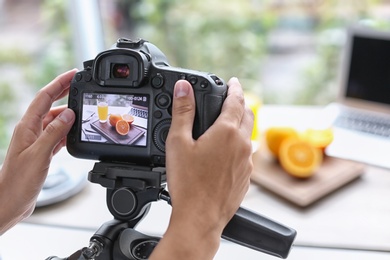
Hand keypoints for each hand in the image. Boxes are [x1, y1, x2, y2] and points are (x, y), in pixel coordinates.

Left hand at [0, 69, 76, 234]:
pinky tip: (75, 131)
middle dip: (64, 92)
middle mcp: (31, 131)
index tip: (73, 74)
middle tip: (80, 84)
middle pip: (49, 105)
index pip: (44, 97)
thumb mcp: (39, 154)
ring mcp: (36, 141)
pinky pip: (56, 135)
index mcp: (27, 127)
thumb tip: (68, 114)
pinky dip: (67, 131)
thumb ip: (54, 132)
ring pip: (54, 120)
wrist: (10, 202)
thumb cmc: (18, 181)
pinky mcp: (41, 152)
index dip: (59, 83)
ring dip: (67, 113)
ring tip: (82, 108)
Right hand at [150, 78, 253, 259]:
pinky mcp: (246, 178)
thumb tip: (184, 87)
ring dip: (240, 125)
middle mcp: (242, 145)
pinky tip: (225, 153)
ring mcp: (246, 163)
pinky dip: (238, 146)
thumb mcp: (178, 142)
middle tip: (232, 99)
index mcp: (227, 132)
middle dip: (241, 103)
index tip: (233, 81)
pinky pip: (245, 155)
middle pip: (247, 115)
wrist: (200, 218)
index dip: (234, 87)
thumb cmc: (188, 184)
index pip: (236, 100)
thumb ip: (183, 111)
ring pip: (248, 136)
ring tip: (227, 125)